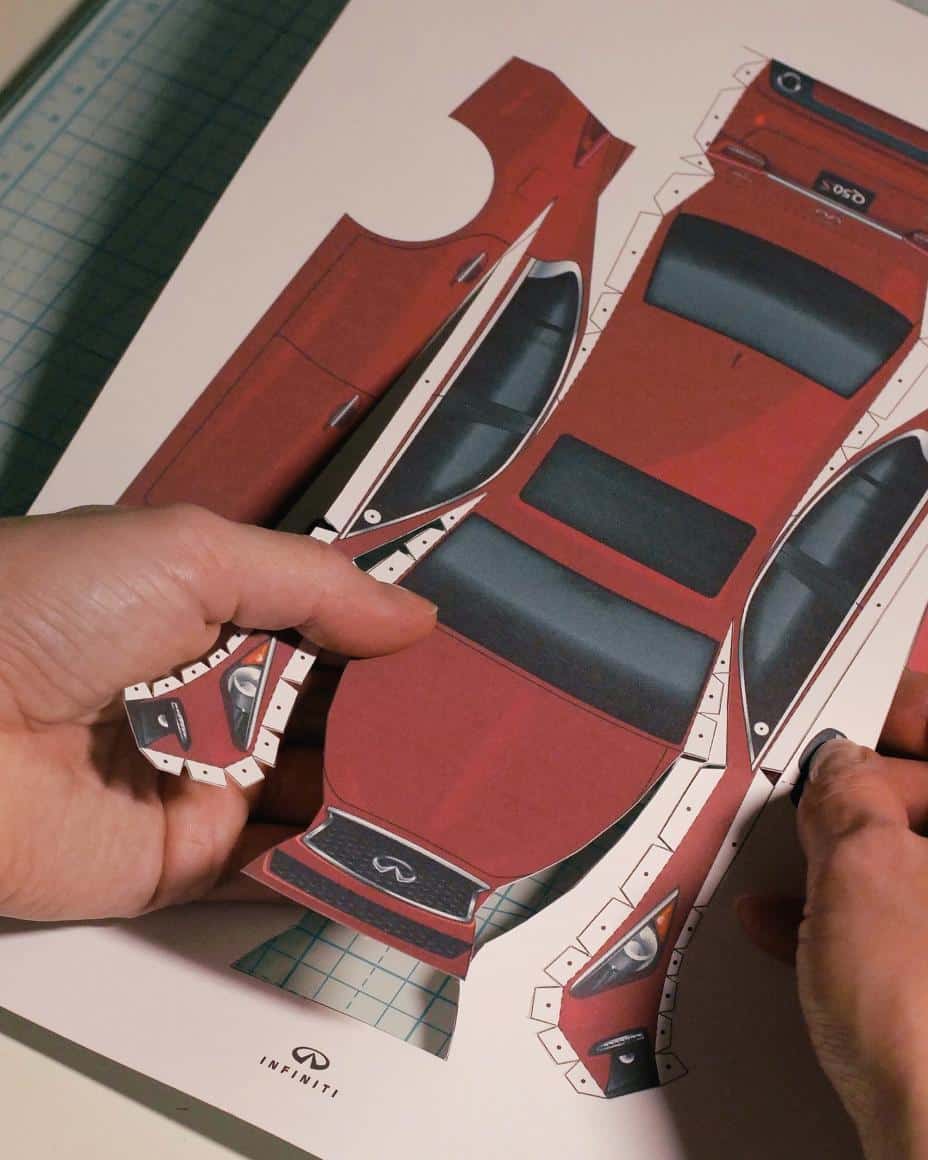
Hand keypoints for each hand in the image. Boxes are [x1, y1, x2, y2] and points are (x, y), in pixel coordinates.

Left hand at [0, 505, 434, 920]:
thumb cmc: (52, 608)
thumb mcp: (194, 554)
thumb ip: (316, 585)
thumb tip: (419, 616)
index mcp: (211, 617)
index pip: (326, 633)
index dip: (392, 643)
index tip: (470, 653)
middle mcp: (212, 700)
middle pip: (331, 717)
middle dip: (400, 723)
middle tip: (491, 728)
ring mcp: (202, 785)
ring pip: (317, 794)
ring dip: (383, 794)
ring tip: (472, 789)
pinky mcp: (182, 863)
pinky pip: (276, 866)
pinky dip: (336, 863)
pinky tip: (406, 853)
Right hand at [738, 669, 927, 1159]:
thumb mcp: (863, 875)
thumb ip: (846, 798)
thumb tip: (834, 765)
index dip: (894, 706)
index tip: (849, 693)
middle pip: (925, 799)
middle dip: (856, 791)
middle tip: (804, 786)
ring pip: (912, 862)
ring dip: (843, 857)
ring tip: (785, 858)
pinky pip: (907, 920)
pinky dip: (852, 914)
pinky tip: (793, 927)